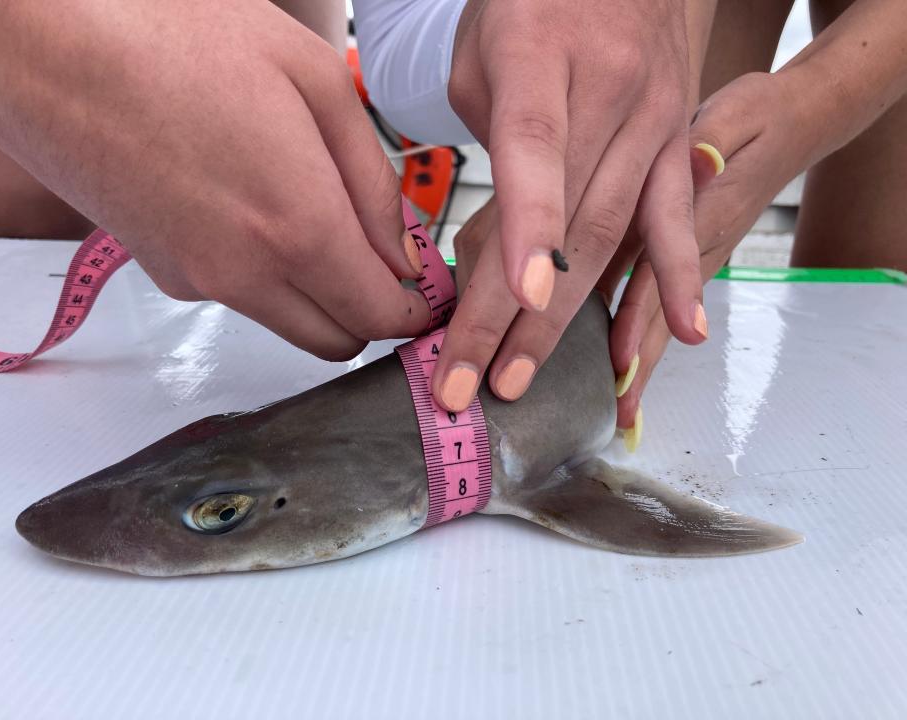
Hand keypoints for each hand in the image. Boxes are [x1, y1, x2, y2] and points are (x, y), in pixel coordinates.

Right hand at [0, 0, 427, 360]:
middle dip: (370, 311)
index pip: (380, 316)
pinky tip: (247, 206)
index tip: (424, 288)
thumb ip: (372, 181)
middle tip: (379, 259)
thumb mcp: (313, 80)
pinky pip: (241, 296)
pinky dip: (264, 275)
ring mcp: (202, 282)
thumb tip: (400, 249)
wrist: (49, 49)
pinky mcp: (166, 274)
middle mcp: (250, 275)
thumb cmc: (178, 40)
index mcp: (300, 226)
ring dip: (319, 296)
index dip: (413, 310)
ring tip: (313, 219)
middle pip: (338, 339)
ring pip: (290, 324)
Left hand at [434, 0, 705, 410]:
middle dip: (517, 314)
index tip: (518, 296)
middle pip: (569, 219)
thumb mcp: (482, 51)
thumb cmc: (532, 3)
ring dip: (571, 318)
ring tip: (526, 379)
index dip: (529, 226)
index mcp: (541, 58)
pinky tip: (679, 336)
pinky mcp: (680, 141)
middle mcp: (609, 92)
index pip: (536, 151)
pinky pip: (677, 218)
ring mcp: (655, 121)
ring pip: (613, 234)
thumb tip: (500, 237)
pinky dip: (677, 279)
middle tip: (472, 382)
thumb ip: (491, 141)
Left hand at [607, 72, 819, 436]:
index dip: (639, 316)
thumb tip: (701, 160)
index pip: (661, 271)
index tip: (621, 361)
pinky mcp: (692, 255)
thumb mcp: (732, 119)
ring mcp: (697, 256)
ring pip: (665, 315)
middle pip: (663, 313)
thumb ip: (712, 144)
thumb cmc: (756, 118)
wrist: (792, 124)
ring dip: (644, 360)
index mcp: (700, 215)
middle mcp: (698, 247)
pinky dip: (644, 331)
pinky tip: (621, 356)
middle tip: (619, 414)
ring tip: (624, 405)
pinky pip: (663, 300)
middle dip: (639, 364)